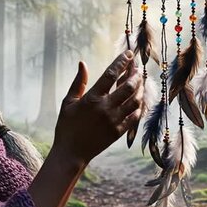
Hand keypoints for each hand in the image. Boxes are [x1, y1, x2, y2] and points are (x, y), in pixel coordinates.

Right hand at [52, 50, 143, 165]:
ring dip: (139, 89)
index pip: (111, 74)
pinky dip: (139, 106)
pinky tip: (138, 99)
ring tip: (139, 81)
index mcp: (92, 98)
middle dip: (135, 74)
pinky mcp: (119, 132)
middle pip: (128, 86)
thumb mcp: (68, 102)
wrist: (71, 153)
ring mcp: (114, 121)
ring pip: (135, 100)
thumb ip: (78, 82)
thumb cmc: (67, 126)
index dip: (121, 62)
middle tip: (137, 67)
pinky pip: (135, 116)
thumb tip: (83, 63)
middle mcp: (105, 108)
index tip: (128, 53)